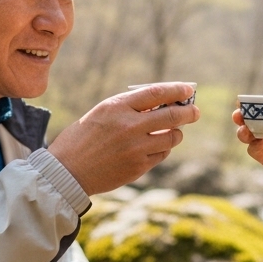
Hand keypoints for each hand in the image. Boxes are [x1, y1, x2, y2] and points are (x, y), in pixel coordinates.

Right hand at [50, 83, 200, 195]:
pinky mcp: (138, 167)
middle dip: (189, 112)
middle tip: (195, 111)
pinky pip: (162, 154)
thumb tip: (162, 102)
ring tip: (172, 131)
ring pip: (172, 137)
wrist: (67, 172)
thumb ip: (129, 107)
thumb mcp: (102, 113)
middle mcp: (129, 126)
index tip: (188, 89)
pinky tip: (156, 147)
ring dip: (176, 133)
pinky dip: (163, 149)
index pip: (156, 93)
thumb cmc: (83, 138)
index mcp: (117, 107)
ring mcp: (136, 148)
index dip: (176, 90)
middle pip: (172, 115)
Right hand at [233, 105, 262, 185]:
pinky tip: (259, 142)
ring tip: (246, 130)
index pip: (262, 110)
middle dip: (241, 118)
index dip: (250, 106)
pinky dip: (254, 146)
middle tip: (238, 115)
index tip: (242, 102)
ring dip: (243, 132)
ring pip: (248, 137)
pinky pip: (255, 152)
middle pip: (249, 122)